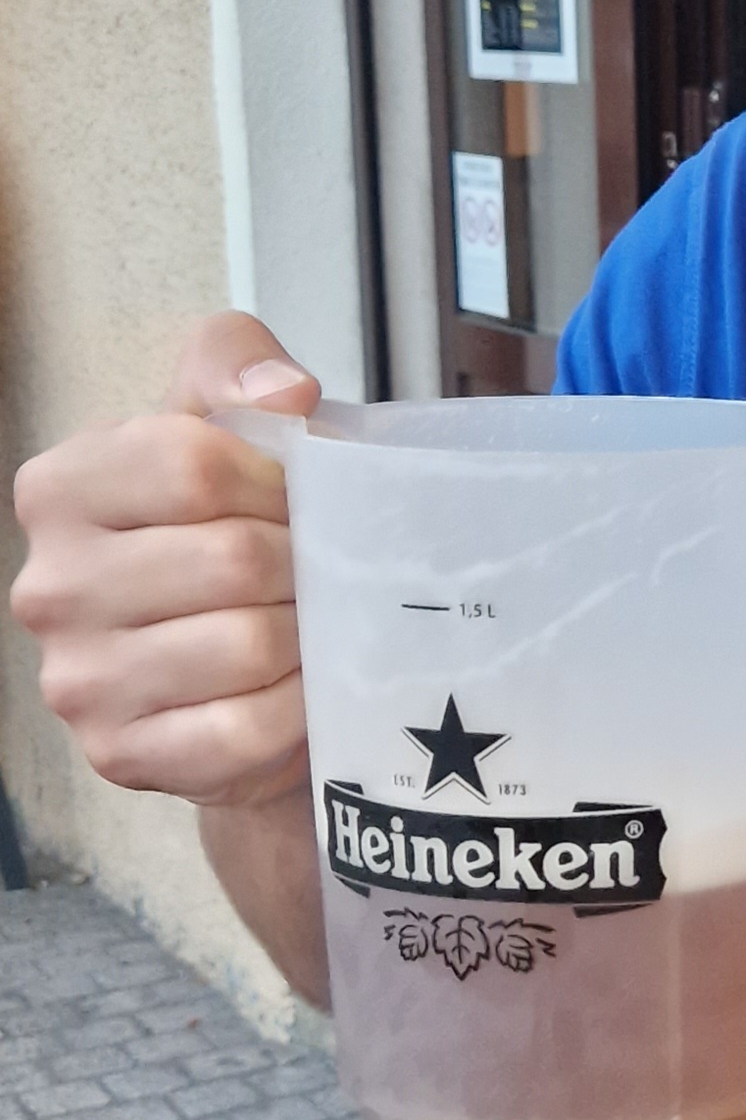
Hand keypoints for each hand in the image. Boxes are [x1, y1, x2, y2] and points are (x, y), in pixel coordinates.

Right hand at [10, 313, 319, 808]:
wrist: (239, 653)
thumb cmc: (234, 521)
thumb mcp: (229, 417)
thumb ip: (238, 365)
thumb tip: (282, 393)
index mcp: (61, 488)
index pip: (193, 463)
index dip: (276, 478)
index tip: (296, 495)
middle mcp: (50, 587)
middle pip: (232, 558)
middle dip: (304, 560)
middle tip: (321, 566)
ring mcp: (78, 680)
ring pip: (248, 645)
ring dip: (309, 630)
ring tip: (313, 618)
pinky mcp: (123, 755)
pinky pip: (246, 728)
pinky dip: (300, 704)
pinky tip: (302, 682)